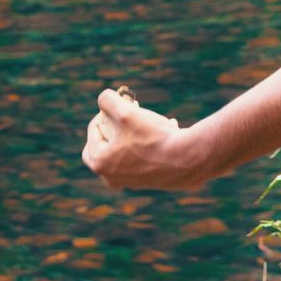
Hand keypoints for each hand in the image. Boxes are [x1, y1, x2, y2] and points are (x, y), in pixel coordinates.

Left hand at [82, 89, 204, 190]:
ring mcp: (130, 182)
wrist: (187, 160)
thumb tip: (103, 98)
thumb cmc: (154, 138)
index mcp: (100, 163)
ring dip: (134, 134)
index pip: (93, 131)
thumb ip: (108, 100)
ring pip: (125, 152)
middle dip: (116, 127)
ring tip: (151, 121)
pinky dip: (149, 145)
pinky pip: (143, 160)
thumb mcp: (127, 112)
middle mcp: (111, 177)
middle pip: (105, 145)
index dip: (105, 112)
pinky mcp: (149, 182)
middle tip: (128, 115)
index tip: (120, 104)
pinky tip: (167, 131)